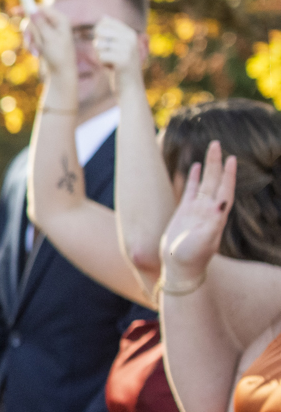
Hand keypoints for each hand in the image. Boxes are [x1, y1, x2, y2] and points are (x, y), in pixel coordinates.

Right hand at [23, 5, 78, 82]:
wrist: (61, 72)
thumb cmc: (58, 56)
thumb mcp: (48, 39)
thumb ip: (40, 24)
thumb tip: (33, 10)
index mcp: (60, 20)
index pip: (41, 9)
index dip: (27, 8)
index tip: (13, 11)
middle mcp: (55, 23)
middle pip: (34, 19)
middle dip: (30, 32)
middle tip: (29, 42)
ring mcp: (49, 31)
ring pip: (31, 30)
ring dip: (31, 41)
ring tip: (36, 52)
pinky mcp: (44, 39)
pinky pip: (32, 38)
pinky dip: (32, 45)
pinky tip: (37, 54)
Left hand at [92, 15, 145, 89]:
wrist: (130, 88)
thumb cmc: (119, 67)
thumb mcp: (116, 47)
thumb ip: (111, 33)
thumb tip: (103, 17)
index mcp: (130, 32)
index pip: (104, 22)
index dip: (99, 34)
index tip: (108, 46)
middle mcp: (131, 38)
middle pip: (100, 32)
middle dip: (98, 46)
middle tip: (109, 56)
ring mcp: (128, 48)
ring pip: (99, 45)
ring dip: (100, 56)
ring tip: (111, 62)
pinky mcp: (123, 59)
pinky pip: (101, 56)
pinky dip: (103, 63)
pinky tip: (113, 68)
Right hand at [161, 141, 236, 290]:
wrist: (179, 268)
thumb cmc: (191, 257)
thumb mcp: (204, 241)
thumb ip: (213, 223)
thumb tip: (222, 205)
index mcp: (216, 215)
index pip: (224, 189)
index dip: (228, 174)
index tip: (231, 158)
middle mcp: (208, 210)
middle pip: (214, 181)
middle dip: (217, 163)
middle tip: (216, 143)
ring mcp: (196, 210)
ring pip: (204, 182)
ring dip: (208, 166)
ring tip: (211, 150)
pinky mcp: (184, 212)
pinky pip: (190, 190)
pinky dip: (193, 178)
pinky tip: (195, 166)